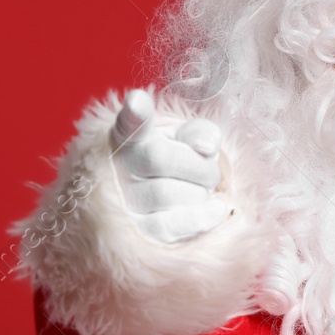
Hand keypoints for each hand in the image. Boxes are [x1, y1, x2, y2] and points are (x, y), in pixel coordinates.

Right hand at [111, 89, 230, 242]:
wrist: (151, 201)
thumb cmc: (172, 160)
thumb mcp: (184, 138)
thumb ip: (200, 133)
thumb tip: (208, 145)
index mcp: (129, 135)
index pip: (130, 122)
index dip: (135, 113)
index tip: (138, 102)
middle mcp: (119, 166)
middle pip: (164, 161)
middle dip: (200, 167)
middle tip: (206, 170)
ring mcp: (123, 200)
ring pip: (173, 195)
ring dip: (201, 193)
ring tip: (199, 189)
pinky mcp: (137, 232)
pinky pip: (173, 226)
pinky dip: (202, 218)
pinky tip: (215, 209)